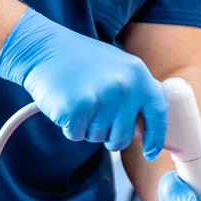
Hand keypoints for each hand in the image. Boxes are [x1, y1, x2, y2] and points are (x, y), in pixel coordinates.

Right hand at [0, 8, 166, 158]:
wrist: (43, 48)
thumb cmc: (79, 60)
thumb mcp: (117, 68)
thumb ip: (134, 94)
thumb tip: (145, 129)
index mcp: (137, 75)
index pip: (157, 114)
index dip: (155, 137)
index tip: (150, 152)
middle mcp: (123, 88)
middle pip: (123, 137)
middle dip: (108, 135)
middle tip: (94, 114)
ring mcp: (100, 99)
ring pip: (97, 137)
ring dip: (86, 127)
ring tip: (78, 100)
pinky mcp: (76, 110)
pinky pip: (76, 135)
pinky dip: (69, 125)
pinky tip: (65, 102)